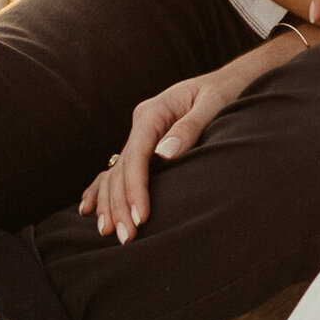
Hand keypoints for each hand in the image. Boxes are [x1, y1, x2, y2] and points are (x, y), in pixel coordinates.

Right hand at [79, 39, 297, 241]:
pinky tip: (89, 208)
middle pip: (122, 168)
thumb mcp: (213, 104)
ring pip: (115, 172)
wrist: (230, 81)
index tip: (141, 218)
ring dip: (111, 203)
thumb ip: (190, 128)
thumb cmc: (224, 92)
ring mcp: (141, 133)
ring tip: (109, 234)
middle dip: (121, 204)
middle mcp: (142, 122)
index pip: (136, 156)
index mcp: (154, 111)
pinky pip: (118, 168)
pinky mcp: (146, 143)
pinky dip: (102, 188)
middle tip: (127, 239)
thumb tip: (164, 156)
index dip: (135, 189)